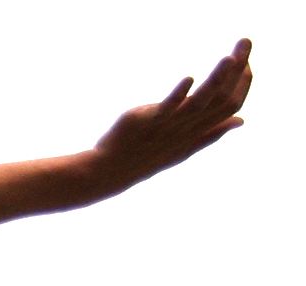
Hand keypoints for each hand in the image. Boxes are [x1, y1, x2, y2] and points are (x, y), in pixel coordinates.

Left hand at [89, 39, 252, 194]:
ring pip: (199, 103)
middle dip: (237, 71)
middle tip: (246, 43)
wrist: (110, 170)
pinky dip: (178, 94)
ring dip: (216, 79)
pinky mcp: (147, 122)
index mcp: (199, 132)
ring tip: (229, 58)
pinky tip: (188, 78)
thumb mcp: (186, 146)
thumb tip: (241, 120)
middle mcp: (188, 130)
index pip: (231, 105)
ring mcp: (168, 126)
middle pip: (221, 100)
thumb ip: (213, 132)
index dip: (243, 83)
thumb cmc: (149, 157)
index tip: (247, 61)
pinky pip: (166, 108)